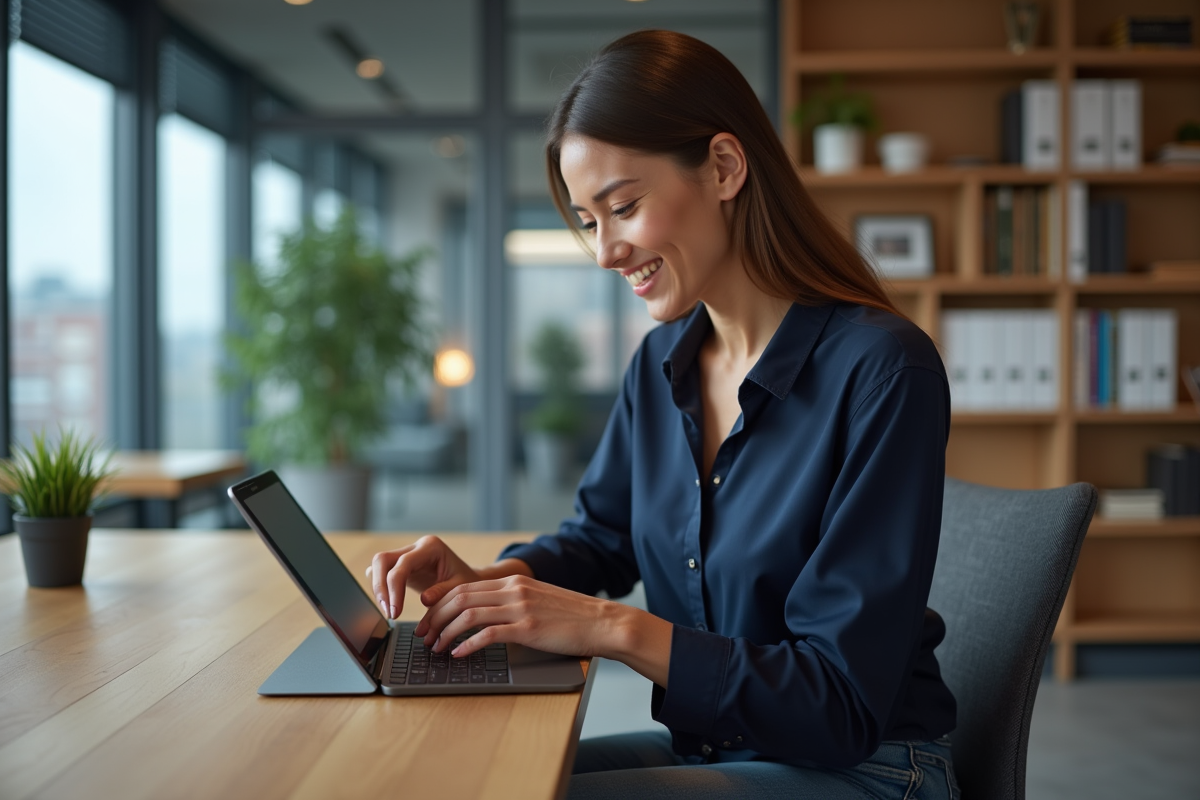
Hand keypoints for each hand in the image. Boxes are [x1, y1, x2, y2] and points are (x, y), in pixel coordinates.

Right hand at [366, 535, 480, 618]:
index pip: (403, 564)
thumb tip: (424, 600)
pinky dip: (380, 588)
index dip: (394, 588)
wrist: (468, 579)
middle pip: (382, 559)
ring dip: (378, 589)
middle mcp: (415, 547)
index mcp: (431, 547)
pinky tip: (387, 603)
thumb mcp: (461, 587)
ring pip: (378, 565)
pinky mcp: (400, 565)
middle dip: (380, 587)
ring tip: (389, 612)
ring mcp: (406, 554)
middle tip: (388, 612)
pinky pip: (381, 572)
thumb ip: (443, 592)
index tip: (395, 612)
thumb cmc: (466, 582)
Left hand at [416, 575, 623, 658]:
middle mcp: (513, 589)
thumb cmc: (571, 616)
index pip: (464, 585)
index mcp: (513, 581)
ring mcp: (520, 607)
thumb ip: (512, 601)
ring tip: (436, 647)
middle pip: (460, 597)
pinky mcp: (528, 628)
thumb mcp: (537, 599)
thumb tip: (484, 615)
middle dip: (435, 617)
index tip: (425, 612)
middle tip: (423, 634)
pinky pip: (488, 634)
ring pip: (468, 614)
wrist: (602, 622)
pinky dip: (467, 644)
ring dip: (446, 632)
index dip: (438, 599)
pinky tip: (459, 654)